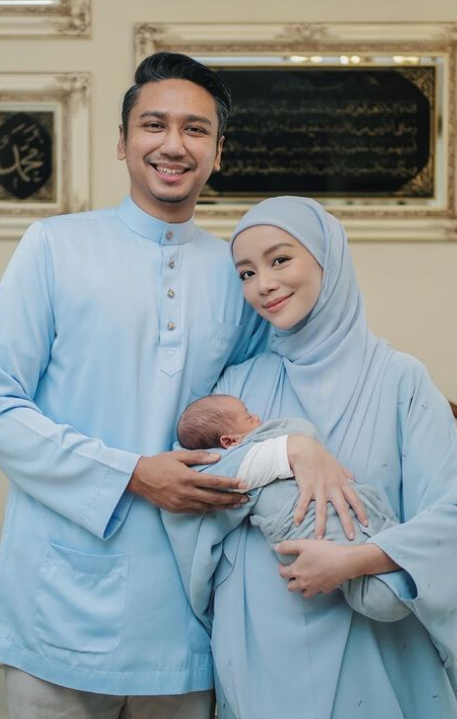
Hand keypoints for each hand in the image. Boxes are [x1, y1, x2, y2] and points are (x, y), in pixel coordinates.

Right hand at [128, 451, 248, 512]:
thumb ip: (198, 456)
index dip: (231, 484)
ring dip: (224, 506)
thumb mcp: (178, 455)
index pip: (215, 482)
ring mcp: (181, 503)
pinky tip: (219, 508)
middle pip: (215, 498)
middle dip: (232, 498)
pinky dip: (210, 510)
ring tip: (237, 504)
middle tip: (246, 498)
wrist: (139, 478)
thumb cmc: (159, 463)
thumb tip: (218, 457)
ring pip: (208, 507)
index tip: (244, 484)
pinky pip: (197, 511)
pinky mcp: (177, 510)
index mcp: (188, 478)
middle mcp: (186, 493)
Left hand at [277, 539, 398, 597]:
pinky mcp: (326, 589)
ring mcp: (315, 588)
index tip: (283, 564)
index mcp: (296, 571)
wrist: (344, 561)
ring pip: (304, 593)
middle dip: (291, 581)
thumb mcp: (303, 544)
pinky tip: (319, 579)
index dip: (281, 568)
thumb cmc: (323, 551)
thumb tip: (276, 548)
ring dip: (302, 588)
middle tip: (295, 572)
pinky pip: (318, 591)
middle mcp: (304, 583)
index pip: (283, 574)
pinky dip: (316, 587)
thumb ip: (288, 546)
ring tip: (305, 579)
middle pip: (291, 587)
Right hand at [287, 435, 367, 539]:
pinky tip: (296, 523)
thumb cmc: (321, 457)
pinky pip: (302, 503)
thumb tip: (355, 479)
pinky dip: (299, 513)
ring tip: (320, 539)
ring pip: (321, 510)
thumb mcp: (337, 464)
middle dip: (347, 524)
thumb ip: (346, 473)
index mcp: (341, 482)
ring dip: (320, 525)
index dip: (361, 512)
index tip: (366, 524)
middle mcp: (332, 487)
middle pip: (342, 508)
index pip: (355, 499)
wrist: (305, 449)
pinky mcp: (306, 487)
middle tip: (351, 537)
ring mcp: (319, 488)